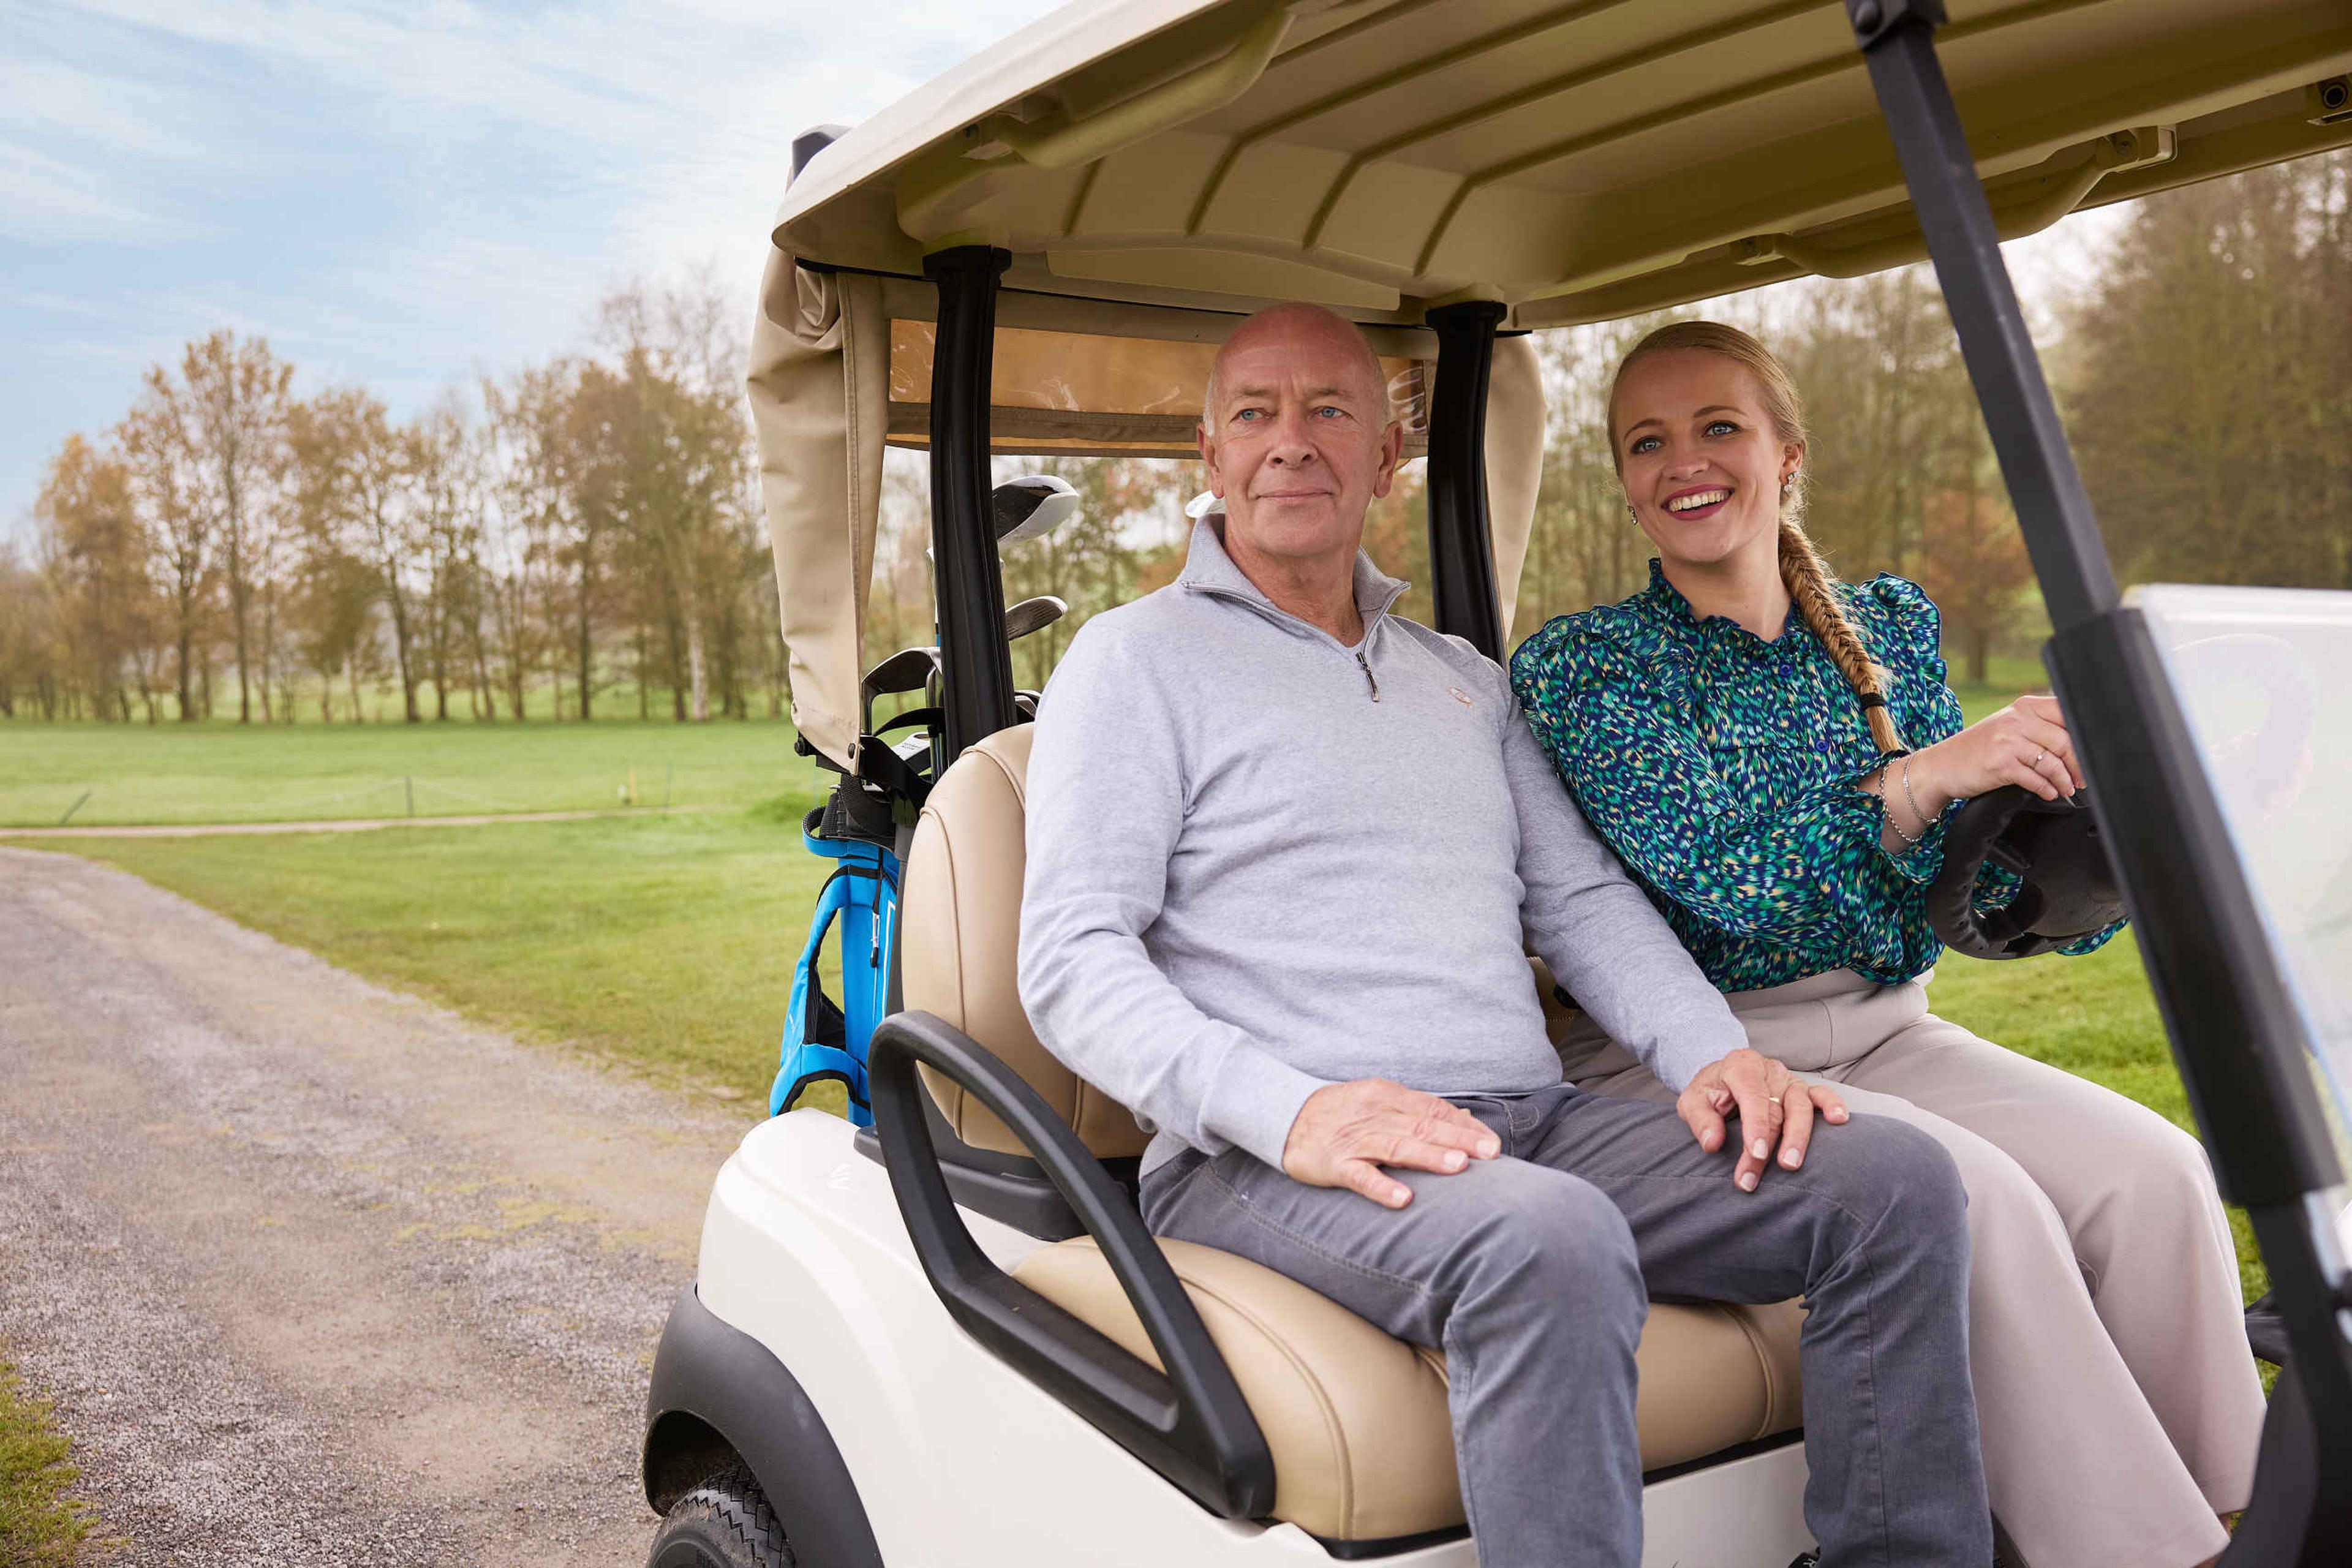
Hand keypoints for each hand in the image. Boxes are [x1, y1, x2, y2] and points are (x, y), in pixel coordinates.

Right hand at [1282, 1079, 1501, 1208]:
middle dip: (1458, 1140)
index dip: (1463, 1126)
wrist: (1283, 1116)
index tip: (1492, 1143)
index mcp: (1387, 1096)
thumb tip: (1463, 1117)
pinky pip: (1360, 1176)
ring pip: (1396, 1147)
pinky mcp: (1334, 1164)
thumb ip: (1419, 1110)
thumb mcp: (1379, 1101)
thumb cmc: (1340, 1112)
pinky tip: (1403, 1199)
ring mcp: (1354, 1140)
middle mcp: (1374, 1114)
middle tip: (1489, 1154)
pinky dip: (1382, 1187)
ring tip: (1459, 1167)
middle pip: (1421, 1126)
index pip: (1432, 1109)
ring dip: (1429, 1156)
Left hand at [1677, 1048, 1847, 1190]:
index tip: (1756, 1154)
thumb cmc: (1710, 1091)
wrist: (1721, 1077)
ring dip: (1799, 1137)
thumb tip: (1713, 1144)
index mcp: (1740, 1067)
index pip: (1753, 1097)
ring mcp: (1788, 1079)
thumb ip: (1700, 1119)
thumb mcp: (1693, 1100)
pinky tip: (1839, 1119)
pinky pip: (1821, 1094)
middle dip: (1771, 1144)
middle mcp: (1768, 1070)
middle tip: (1760, 1175)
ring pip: (1801, 1105)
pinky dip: (1832, 1105)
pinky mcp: (1802, 1089)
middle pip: (1776, 1109)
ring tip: (1792, 1163)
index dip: (1756, 1127)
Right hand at [1912, 693, 2084, 806]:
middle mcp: (2016, 719)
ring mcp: (2007, 741)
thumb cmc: (1978, 748)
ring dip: (2065, 780)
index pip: (2066, 714)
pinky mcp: (2000, 765)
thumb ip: (2038, 726)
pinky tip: (2049, 793)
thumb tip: (2078, 742)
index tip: (2091, 752)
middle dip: (2079, 764)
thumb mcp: (2008, 727)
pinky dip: (2047, 789)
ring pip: (2052, 762)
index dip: (2084, 735)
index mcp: (2023, 706)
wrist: (1941, 765)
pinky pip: (2035, 779)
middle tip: (2082, 778)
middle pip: (2065, 740)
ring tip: (2067, 789)